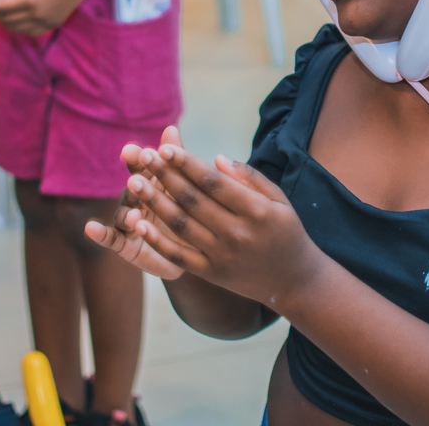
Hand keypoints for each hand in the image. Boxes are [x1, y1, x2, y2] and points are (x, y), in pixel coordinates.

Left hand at [0, 0, 93, 34]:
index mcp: (30, 0)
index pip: (2, 9)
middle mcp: (38, 14)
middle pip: (8, 20)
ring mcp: (47, 21)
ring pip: (18, 29)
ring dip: (7, 22)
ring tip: (1, 13)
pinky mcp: (54, 24)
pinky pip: (31, 31)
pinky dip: (20, 27)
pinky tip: (17, 19)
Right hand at [86, 126, 189, 279]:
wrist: (200, 252)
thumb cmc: (193, 213)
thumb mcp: (188, 187)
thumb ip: (176, 159)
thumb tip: (170, 128)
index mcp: (153, 181)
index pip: (142, 166)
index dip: (137, 158)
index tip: (133, 151)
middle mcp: (137, 199)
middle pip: (132, 188)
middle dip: (135, 185)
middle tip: (136, 182)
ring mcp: (129, 222)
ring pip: (124, 214)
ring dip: (126, 213)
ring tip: (135, 215)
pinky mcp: (125, 245)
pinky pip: (111, 239)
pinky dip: (100, 233)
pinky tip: (90, 228)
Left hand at [115, 143, 325, 307]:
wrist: (294, 280)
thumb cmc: (287, 232)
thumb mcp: (280, 200)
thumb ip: (250, 178)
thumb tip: (216, 158)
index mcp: (256, 211)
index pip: (213, 182)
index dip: (186, 163)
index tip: (165, 147)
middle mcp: (237, 233)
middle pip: (192, 199)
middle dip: (164, 175)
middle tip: (143, 156)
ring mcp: (222, 255)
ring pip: (180, 224)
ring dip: (154, 202)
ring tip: (134, 182)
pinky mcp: (211, 274)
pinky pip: (178, 256)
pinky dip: (157, 241)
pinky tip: (139, 223)